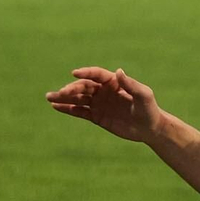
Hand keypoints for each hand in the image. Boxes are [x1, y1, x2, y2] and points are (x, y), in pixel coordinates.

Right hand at [45, 67, 163, 143]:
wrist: (150, 128)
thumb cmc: (149, 109)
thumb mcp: (143, 95)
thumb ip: (131, 84)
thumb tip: (118, 71)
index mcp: (114, 83)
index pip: (97, 75)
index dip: (86, 73)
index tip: (74, 73)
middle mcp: (104, 91)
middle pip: (84, 87)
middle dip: (70, 89)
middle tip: (59, 93)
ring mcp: (99, 104)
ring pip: (78, 98)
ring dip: (64, 97)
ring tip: (49, 98)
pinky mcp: (96, 116)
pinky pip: (80, 111)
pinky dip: (68, 109)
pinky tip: (56, 106)